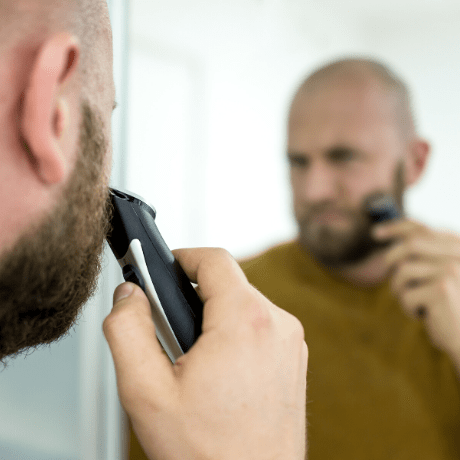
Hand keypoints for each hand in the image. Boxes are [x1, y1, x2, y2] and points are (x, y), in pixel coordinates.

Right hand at [103, 248, 307, 459]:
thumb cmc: (206, 454)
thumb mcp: (145, 391)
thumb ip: (127, 330)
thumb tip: (129, 295)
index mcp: (245, 321)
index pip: (214, 260)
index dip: (182, 258)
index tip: (163, 268)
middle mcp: (277, 324)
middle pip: (228, 282)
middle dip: (193, 295)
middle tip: (168, 325)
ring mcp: (290, 342)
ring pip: (243, 304)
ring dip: (213, 316)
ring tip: (192, 357)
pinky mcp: (293, 358)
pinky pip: (259, 326)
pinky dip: (234, 334)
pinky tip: (217, 370)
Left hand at [374, 219, 459, 365]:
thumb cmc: (453, 312)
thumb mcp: (440, 280)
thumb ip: (426, 260)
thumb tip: (393, 244)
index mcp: (458, 249)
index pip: (423, 228)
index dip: (396, 227)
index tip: (375, 233)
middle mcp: (458, 254)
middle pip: (410, 245)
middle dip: (392, 259)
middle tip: (392, 277)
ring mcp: (452, 269)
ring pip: (403, 270)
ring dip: (401, 290)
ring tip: (418, 304)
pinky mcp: (442, 288)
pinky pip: (406, 294)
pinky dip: (408, 308)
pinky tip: (426, 316)